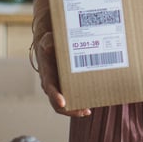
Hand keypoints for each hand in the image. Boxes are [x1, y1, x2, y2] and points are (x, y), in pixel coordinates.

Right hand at [32, 0, 91, 117]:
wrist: (50, 30)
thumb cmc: (49, 34)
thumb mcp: (46, 35)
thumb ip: (47, 41)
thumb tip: (49, 46)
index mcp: (46, 70)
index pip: (49, 87)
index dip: (56, 97)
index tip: (63, 103)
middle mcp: (52, 79)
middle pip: (58, 101)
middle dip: (71, 108)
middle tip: (85, 110)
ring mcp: (61, 81)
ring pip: (68, 98)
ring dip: (78, 105)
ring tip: (90, 108)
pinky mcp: (69, 79)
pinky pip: (76, 90)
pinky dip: (84, 95)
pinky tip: (96, 96)